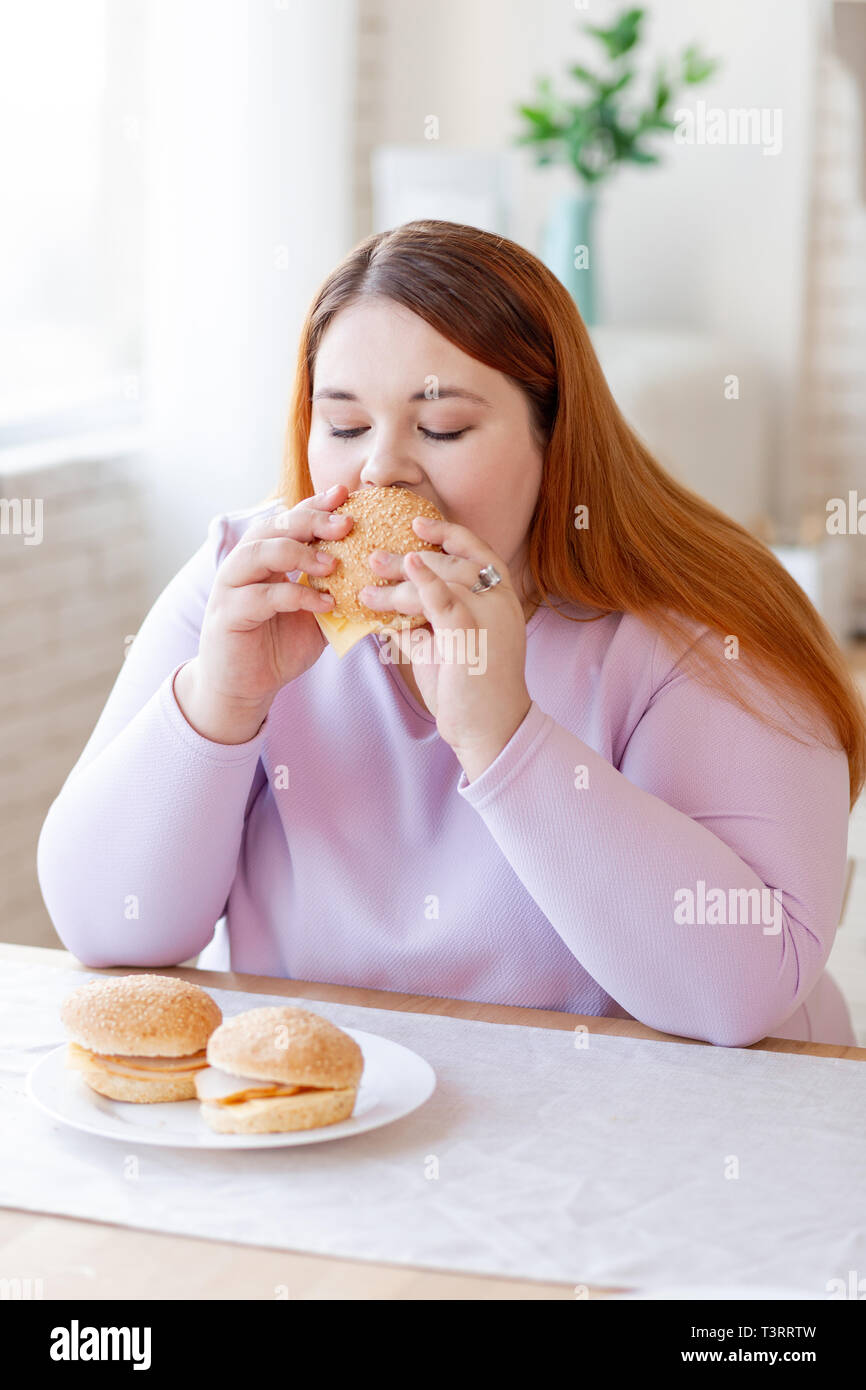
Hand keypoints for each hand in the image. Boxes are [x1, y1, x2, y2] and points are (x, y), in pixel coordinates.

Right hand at [174, 485, 352, 741]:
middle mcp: (244, 565)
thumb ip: (336, 592)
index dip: (315, 505)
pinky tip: (324, 603)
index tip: (345, 494)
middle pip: (273, 527)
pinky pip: (261, 596)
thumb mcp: (316, 616)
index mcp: (264, 558)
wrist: (245, 687)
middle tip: (346, 524)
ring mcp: (231, 588)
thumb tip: (379, 578)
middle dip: (310, 521)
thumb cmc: (278, 647)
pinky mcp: (228, 614)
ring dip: (298, 553)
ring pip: (259, 553)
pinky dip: (295, 596)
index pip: (289, 521)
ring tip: (333, 565)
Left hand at [359, 514, 532, 778]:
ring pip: (443, 580)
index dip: (449, 535)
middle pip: (453, 563)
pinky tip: (406, 569)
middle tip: (373, 557)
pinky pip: (446, 600)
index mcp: (499, 600)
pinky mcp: (473, 635)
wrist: (489, 731)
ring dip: (402, 578)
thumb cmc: (468, 691)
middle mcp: (499, 602)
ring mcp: (490, 616)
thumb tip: (385, 611)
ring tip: (368, 581)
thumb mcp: (442, 648)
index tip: (417, 525)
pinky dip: (425, 581)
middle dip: (412, 556)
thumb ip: (420, 624)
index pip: (476, 553)